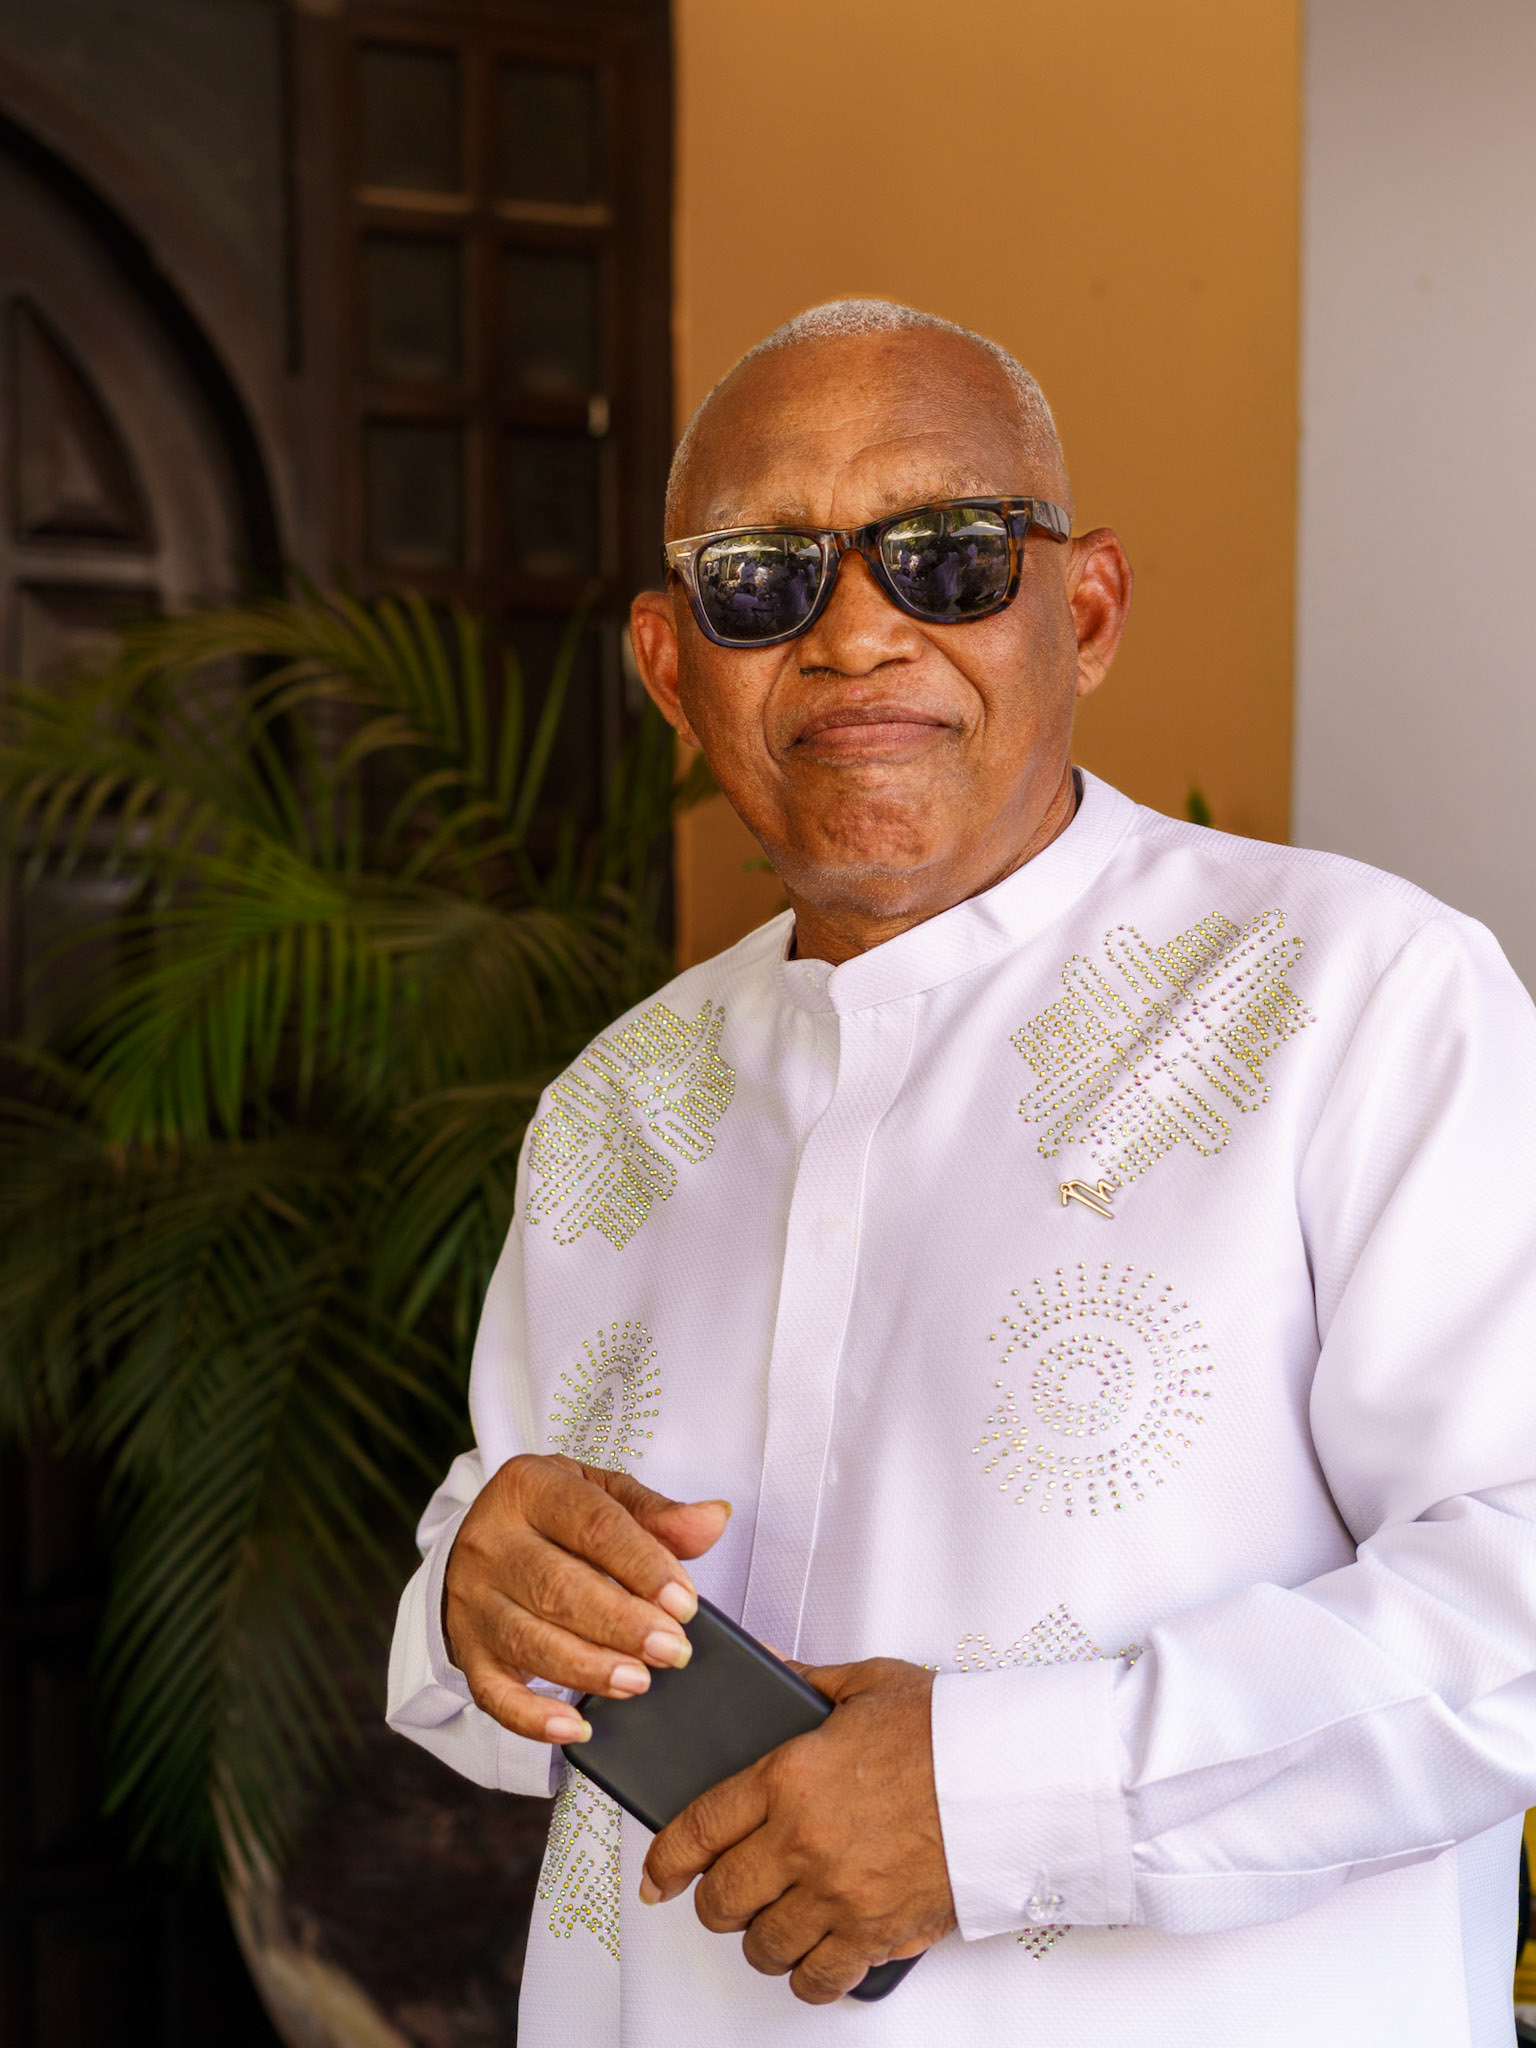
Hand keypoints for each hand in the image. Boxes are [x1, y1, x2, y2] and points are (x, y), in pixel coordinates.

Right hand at [443, 1453, 729, 1745]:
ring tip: (638, 1683)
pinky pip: (493, 1693)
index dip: (642, 1565)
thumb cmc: (555, 1515)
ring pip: (527, 1641)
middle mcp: (491, 1542)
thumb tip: (713, 1520)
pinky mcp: (467, 1650)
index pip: (592, 1526)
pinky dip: (532, 1718)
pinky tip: (576, 1729)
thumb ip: (657, 1512)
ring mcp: (473, 1600)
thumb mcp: (602, 1494)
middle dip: (621, 1624)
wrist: (480, 1535)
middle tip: (673, 1651)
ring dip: (587, 1668)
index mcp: (530, 1487)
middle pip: (557, 1588)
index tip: (686, 1603)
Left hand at [640, 1657, 956, 2003]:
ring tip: (771, 1919)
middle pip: (722, 1899)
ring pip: (764, 1946)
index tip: (657, 1877)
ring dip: (760, 1937)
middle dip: (714, 1900)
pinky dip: (808, 1974)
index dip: (664, 1861)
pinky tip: (813, 1954)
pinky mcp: (876, 1934)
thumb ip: (805, 1680)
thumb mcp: (865, 1684)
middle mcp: (804, 1842)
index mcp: (789, 1777)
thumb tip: (767, 1668)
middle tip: (726, 1891)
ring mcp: (839, 1895)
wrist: (1010, 1777)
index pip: (697, 1829)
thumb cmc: (945, 1730)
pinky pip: (819, 1979)